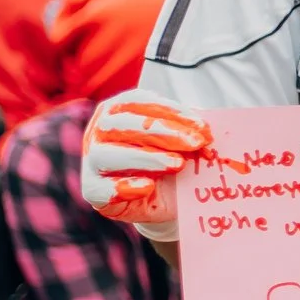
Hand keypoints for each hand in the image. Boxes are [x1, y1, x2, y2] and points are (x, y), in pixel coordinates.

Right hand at [82, 89, 213, 242]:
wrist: (168, 198)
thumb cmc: (176, 157)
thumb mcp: (187, 140)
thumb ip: (192, 129)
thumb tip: (207, 127)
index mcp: (119, 108)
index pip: (139, 102)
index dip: (171, 112)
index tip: (203, 126)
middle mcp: (99, 131)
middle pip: (123, 124)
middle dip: (163, 132)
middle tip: (197, 143)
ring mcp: (92, 161)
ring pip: (107, 154)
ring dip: (146, 157)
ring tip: (178, 165)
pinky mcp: (92, 190)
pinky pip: (99, 188)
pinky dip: (123, 187)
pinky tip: (148, 186)